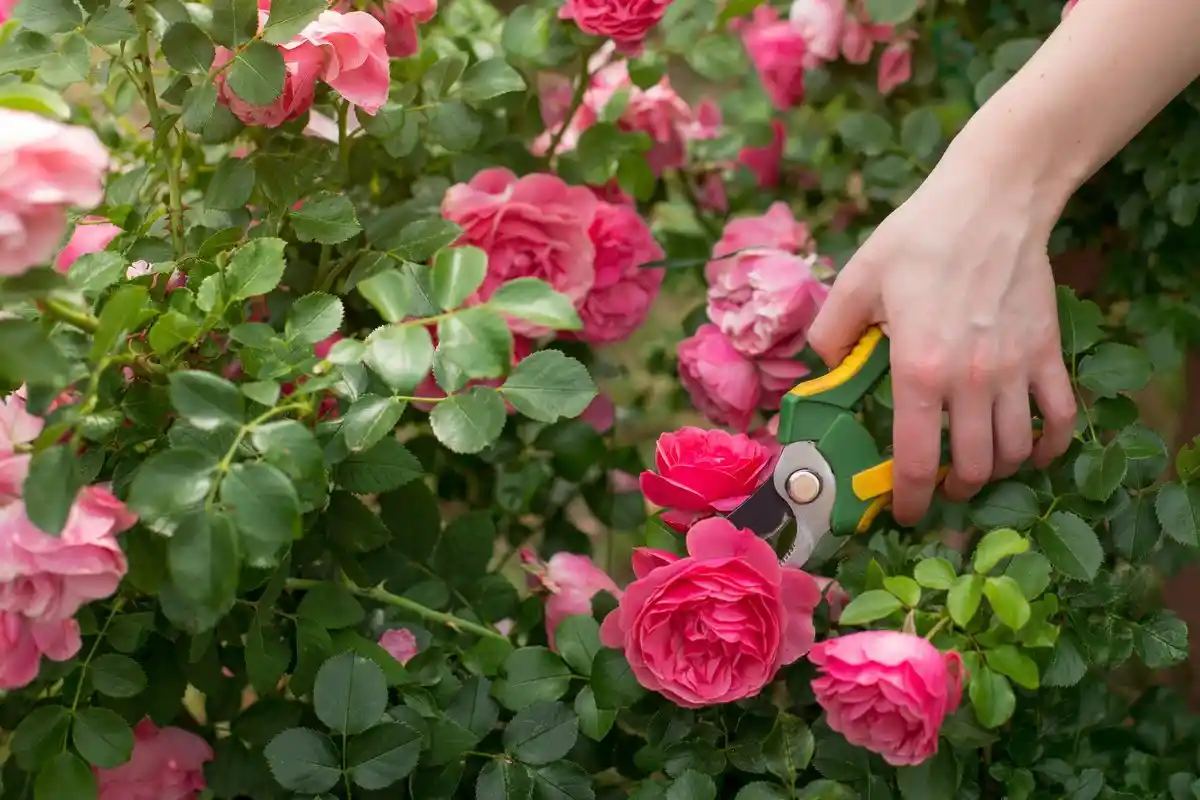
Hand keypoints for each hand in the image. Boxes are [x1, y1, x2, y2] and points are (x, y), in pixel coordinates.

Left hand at [807, 152, 1076, 524]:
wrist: (993, 200)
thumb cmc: (920, 237)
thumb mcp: (857, 278)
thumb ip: (832, 331)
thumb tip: (821, 366)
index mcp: (918, 369)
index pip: (917, 461)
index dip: (909, 500)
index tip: (904, 513)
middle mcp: (971, 381)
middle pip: (972, 468)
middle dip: (951, 489)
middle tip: (936, 484)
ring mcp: (1016, 370)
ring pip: (1016, 452)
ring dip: (995, 471)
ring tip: (976, 467)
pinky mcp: (1048, 353)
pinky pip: (1062, 419)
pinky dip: (1050, 446)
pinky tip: (1033, 450)